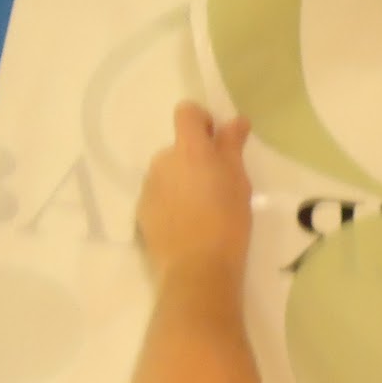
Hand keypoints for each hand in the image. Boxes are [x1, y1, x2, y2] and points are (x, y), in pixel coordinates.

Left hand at [136, 102, 252, 283]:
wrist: (197, 269)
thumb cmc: (227, 222)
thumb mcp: (239, 182)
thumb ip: (232, 147)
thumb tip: (235, 121)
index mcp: (189, 150)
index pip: (186, 113)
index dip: (202, 120)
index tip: (218, 141)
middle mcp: (163, 161)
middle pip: (179, 147)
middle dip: (196, 159)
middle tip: (218, 186)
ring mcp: (149, 187)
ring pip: (168, 173)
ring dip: (183, 181)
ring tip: (202, 211)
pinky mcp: (142, 212)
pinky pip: (159, 196)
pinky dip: (172, 203)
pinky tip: (187, 226)